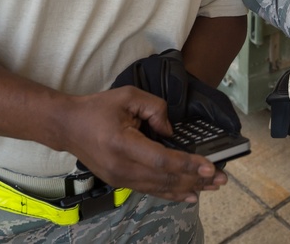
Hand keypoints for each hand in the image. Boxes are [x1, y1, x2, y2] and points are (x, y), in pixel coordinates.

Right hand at [62, 87, 225, 202]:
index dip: (188, 165)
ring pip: (160, 188)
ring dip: (188, 188)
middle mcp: (121, 167)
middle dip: (196, 179)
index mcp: (122, 144)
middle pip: (165, 178)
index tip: (210, 166)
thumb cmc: (97, 108)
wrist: (67, 127)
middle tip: (221, 179)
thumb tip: (171, 131)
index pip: (161, 160)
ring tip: (211, 187)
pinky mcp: (120, 182)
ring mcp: (119, 178)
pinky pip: (151, 190)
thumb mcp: (128, 96)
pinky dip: (172, 193)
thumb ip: (155, 108)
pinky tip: (189, 195)